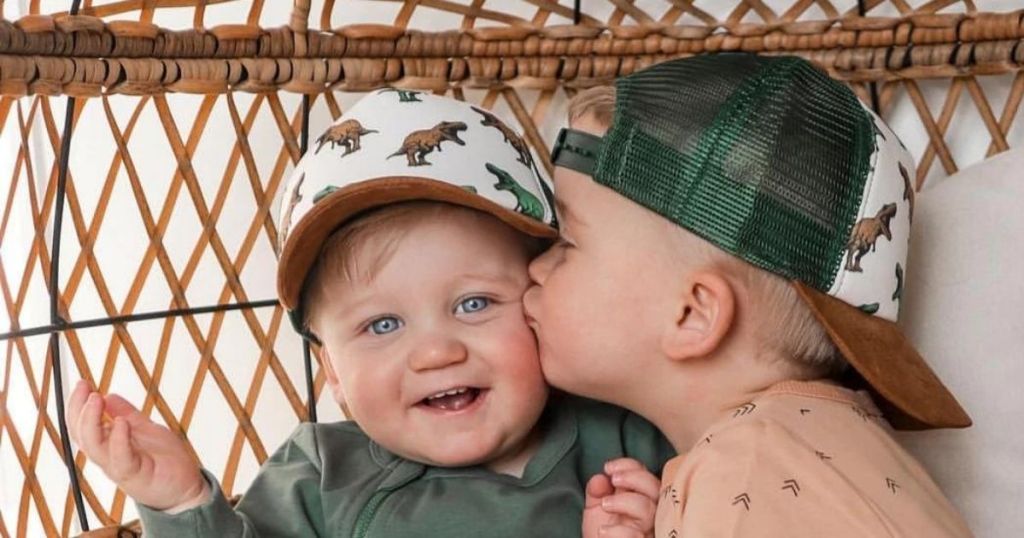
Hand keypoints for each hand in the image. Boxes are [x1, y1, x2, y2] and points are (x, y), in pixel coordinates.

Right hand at [67, 380, 208, 511]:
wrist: (185, 486)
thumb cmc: (164, 460)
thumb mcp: (145, 429)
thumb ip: (127, 414)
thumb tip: (109, 395)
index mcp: (108, 445)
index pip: (82, 425)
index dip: (78, 405)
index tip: (82, 383)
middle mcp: (108, 457)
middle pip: (81, 435)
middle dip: (79, 410)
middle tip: (85, 388)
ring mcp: (120, 467)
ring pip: (94, 447)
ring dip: (91, 422)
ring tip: (96, 400)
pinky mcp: (136, 476)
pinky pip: (121, 459)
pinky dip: (118, 440)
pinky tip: (121, 423)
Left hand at [582, 458, 660, 537]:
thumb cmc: (602, 534)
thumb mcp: (595, 510)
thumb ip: (596, 491)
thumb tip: (600, 478)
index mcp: (639, 498)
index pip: (644, 474)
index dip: (630, 466)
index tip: (609, 468)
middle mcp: (648, 513)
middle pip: (655, 488)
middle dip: (634, 478)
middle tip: (614, 480)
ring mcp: (647, 531)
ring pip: (649, 510)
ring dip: (625, 501)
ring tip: (605, 505)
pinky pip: (637, 536)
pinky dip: (619, 531)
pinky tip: (603, 531)